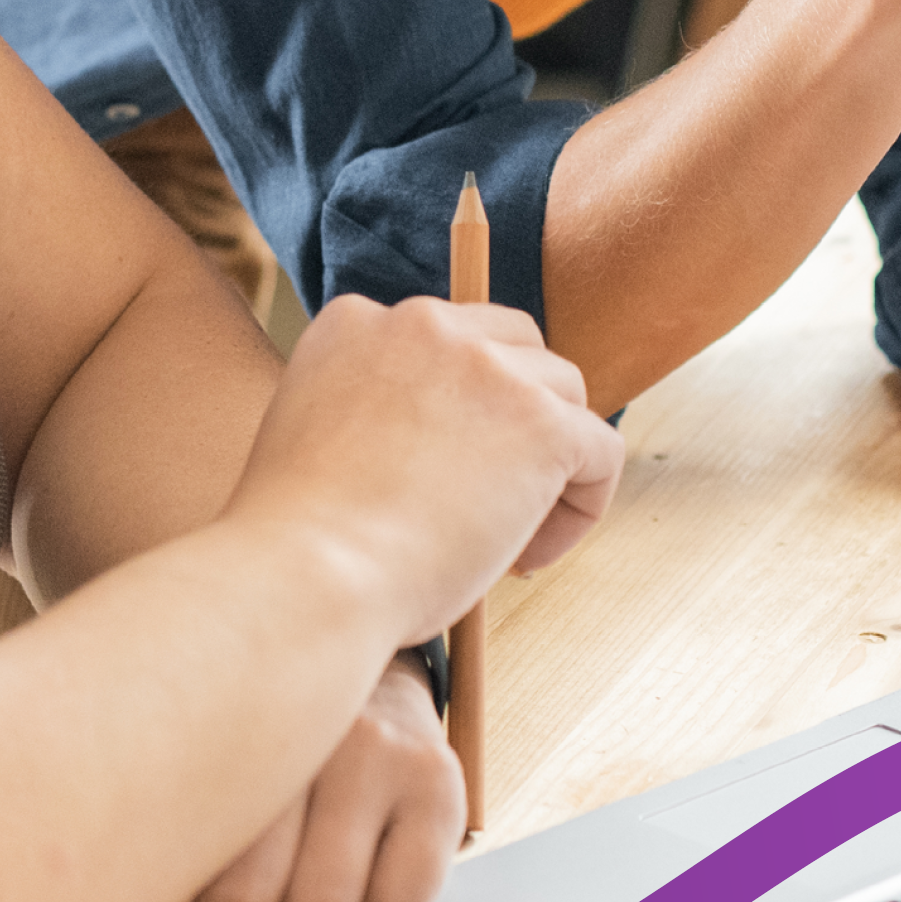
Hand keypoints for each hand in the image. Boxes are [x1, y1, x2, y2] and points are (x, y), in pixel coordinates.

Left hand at [107, 659, 467, 901]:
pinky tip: (365, 860)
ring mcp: (364, 747)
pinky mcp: (431, 778)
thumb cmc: (256, 742)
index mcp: (199, 728)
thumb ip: (148, 853)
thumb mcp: (191, 770)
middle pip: (239, 900)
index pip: (160, 868)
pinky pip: (396, 900)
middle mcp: (284, 730)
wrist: (352, 648)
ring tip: (300, 871)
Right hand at [219, 292, 620, 642]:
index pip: (442, 339)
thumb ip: (373, 411)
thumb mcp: (315, 439)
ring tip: (503, 541)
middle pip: (514, 346)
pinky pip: (600, 453)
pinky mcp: (540, 421)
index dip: (455, 409)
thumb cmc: (300, 543)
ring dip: (547, 466)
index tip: (437, 478)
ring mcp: (486, 367)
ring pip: (564, 395)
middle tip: (488, 498)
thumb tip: (443, 443)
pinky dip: (579, 510)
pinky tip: (526, 560)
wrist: (308, 577)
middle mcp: (421, 324)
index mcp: (356, 324)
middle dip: (515, 416)